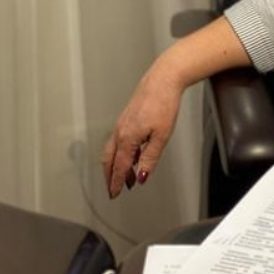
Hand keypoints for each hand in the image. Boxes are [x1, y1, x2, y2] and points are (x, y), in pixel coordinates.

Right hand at [101, 66, 183, 198]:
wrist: (163, 80)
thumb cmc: (163, 104)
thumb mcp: (161, 137)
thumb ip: (149, 159)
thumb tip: (141, 177)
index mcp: (127, 138)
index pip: (119, 167)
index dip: (116, 182)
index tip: (114, 193)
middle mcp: (120, 131)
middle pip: (109, 160)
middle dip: (110, 176)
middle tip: (114, 189)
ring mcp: (122, 124)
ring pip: (112, 150)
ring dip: (116, 166)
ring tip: (127, 177)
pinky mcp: (127, 118)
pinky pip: (118, 141)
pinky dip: (120, 153)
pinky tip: (132, 156)